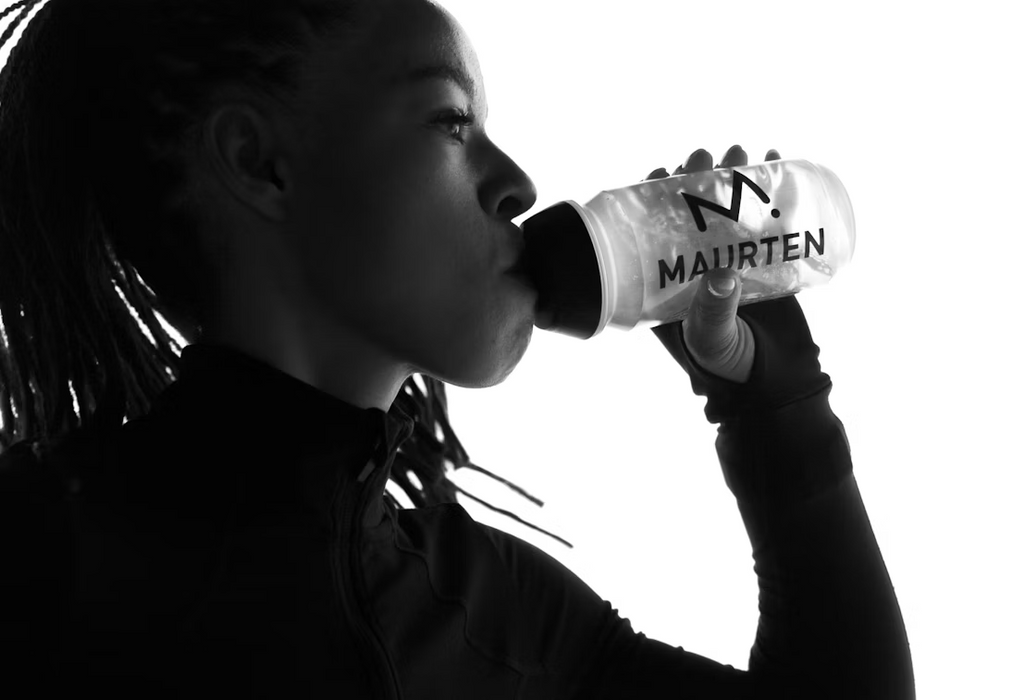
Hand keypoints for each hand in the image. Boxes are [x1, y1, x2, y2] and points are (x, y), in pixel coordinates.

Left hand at [647, 146, 781, 383]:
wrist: (775, 385)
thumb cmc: (727, 367)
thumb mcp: (711, 339)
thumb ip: (713, 312)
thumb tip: (721, 276)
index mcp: (670, 278)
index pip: (656, 227)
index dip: (656, 196)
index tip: (662, 171)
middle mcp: (698, 262)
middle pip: (695, 207)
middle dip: (700, 175)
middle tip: (708, 156)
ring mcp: (734, 257)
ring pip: (730, 205)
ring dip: (735, 174)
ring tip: (743, 153)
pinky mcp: (769, 260)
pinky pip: (768, 217)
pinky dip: (773, 189)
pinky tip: (775, 161)